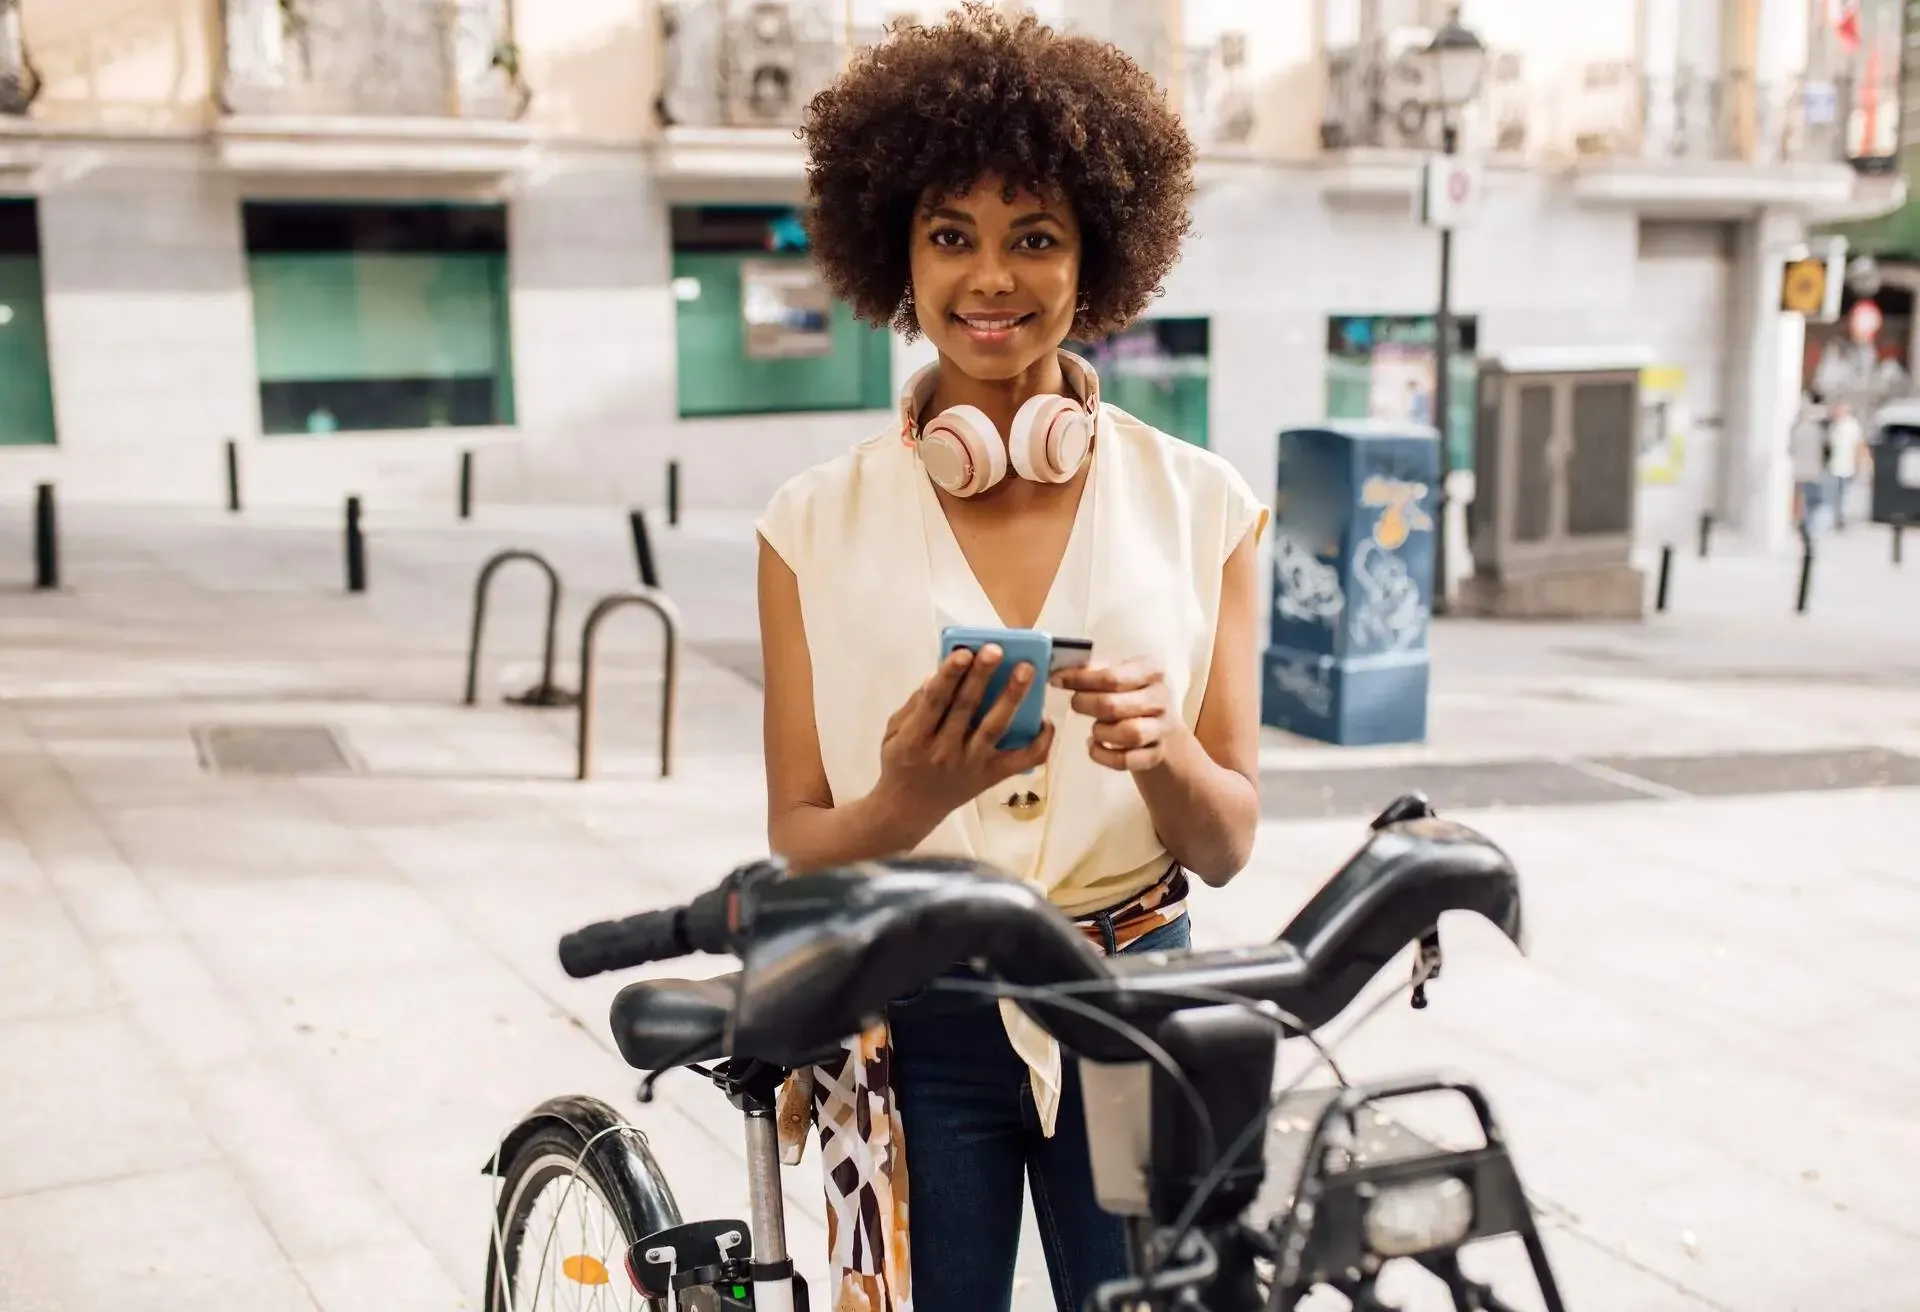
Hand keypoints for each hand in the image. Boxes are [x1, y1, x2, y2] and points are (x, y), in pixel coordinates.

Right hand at [875, 644, 1055, 830]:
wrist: (909, 810)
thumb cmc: (901, 763)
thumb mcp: (893, 732)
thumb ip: (914, 705)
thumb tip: (938, 674)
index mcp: (914, 738)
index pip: (934, 701)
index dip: (949, 675)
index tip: (964, 652)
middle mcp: (944, 752)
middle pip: (966, 709)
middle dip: (982, 676)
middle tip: (997, 650)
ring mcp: (971, 765)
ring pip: (994, 728)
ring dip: (1011, 697)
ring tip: (1025, 671)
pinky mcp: (991, 777)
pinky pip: (1021, 761)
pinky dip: (1039, 742)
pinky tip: (1045, 719)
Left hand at [1053, 658, 1180, 771]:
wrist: (1161, 727)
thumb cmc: (1131, 695)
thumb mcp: (1118, 675)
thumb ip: (1091, 673)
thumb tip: (1059, 674)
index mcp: (1150, 671)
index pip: (1111, 677)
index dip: (1080, 680)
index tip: (1056, 681)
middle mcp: (1160, 697)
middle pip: (1114, 705)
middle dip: (1086, 705)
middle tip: (1075, 704)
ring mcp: (1162, 727)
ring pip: (1128, 734)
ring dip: (1101, 732)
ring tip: (1093, 729)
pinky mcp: (1156, 754)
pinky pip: (1126, 760)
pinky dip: (1104, 756)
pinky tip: (1095, 747)